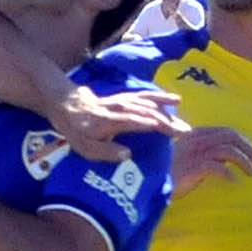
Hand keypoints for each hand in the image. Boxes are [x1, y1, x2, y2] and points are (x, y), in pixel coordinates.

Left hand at [49, 82, 185, 165]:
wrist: (66, 105)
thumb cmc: (77, 130)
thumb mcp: (85, 147)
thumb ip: (106, 152)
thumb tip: (128, 154)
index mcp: (110, 121)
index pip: (137, 122)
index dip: (155, 126)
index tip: (172, 133)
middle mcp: (119, 108)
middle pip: (147, 112)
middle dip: (167, 120)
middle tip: (185, 131)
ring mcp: (123, 101)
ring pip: (148, 102)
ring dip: (167, 110)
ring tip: (183, 120)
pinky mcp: (125, 97)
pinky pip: (145, 96)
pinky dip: (161, 97)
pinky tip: (174, 100)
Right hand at [172, 124, 251, 193]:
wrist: (148, 179)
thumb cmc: (166, 169)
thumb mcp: (185, 155)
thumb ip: (202, 151)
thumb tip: (225, 157)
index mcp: (196, 134)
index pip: (226, 131)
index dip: (242, 141)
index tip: (251, 153)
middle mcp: (198, 140)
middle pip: (231, 136)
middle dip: (248, 148)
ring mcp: (196, 153)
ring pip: (229, 150)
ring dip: (244, 161)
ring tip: (251, 173)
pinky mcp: (194, 168)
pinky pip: (218, 168)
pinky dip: (229, 174)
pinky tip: (233, 181)